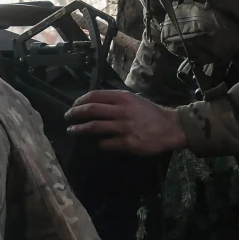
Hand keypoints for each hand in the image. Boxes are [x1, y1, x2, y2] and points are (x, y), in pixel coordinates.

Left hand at [64, 90, 186, 154]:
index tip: (74, 106)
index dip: (81, 101)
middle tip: (67, 117)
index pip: (95, 96)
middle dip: (75, 114)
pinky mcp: (128, 142)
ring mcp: (124, 127)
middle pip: (91, 110)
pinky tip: (98, 143)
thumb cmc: (151, 113)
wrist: (171, 128)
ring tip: (72, 131)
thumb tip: (95, 103)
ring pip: (95, 127)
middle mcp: (121, 111)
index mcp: (123, 98)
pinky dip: (99, 143)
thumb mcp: (134, 100)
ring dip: (80, 129)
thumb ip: (116, 101)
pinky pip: (106, 143)